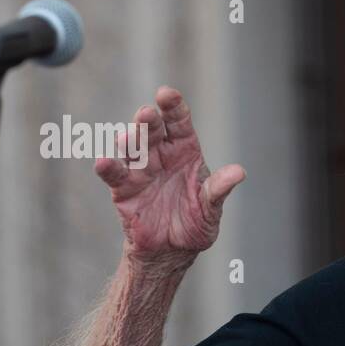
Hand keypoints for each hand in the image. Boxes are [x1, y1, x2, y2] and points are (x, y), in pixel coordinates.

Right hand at [94, 86, 244, 261]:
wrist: (173, 251)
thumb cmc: (194, 222)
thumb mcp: (211, 208)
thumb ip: (219, 190)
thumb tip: (239, 172)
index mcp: (184, 151)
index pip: (178, 123)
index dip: (173, 107)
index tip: (167, 94)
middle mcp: (159, 155)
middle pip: (151, 131)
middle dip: (148, 121)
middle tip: (147, 113)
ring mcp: (140, 170)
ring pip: (131, 148)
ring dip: (129, 141)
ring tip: (128, 137)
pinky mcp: (123, 190)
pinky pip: (114, 175)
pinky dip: (108, 168)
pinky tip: (105, 162)